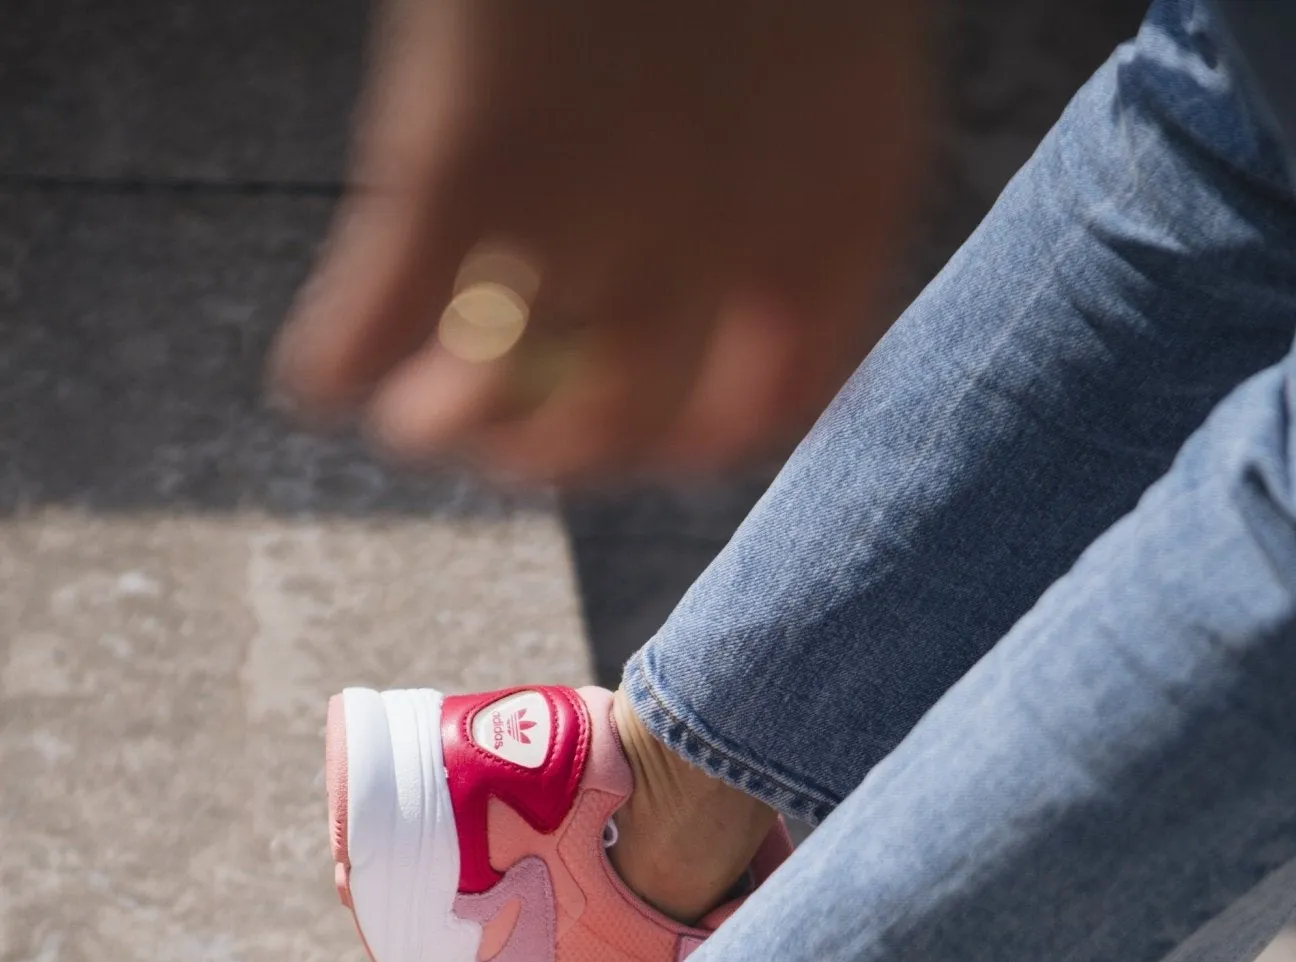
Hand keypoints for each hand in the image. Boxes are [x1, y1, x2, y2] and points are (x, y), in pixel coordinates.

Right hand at [271, 0, 925, 480]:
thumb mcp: (833, 24)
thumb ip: (798, 153)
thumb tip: (724, 274)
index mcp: (842, 198)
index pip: (782, 403)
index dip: (703, 440)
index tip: (650, 436)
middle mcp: (726, 234)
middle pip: (632, 423)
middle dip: (561, 453)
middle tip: (507, 436)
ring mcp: (595, 205)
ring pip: (503, 402)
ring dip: (448, 431)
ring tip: (416, 422)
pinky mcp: (464, 157)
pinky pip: (378, 316)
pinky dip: (336, 361)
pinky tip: (320, 374)